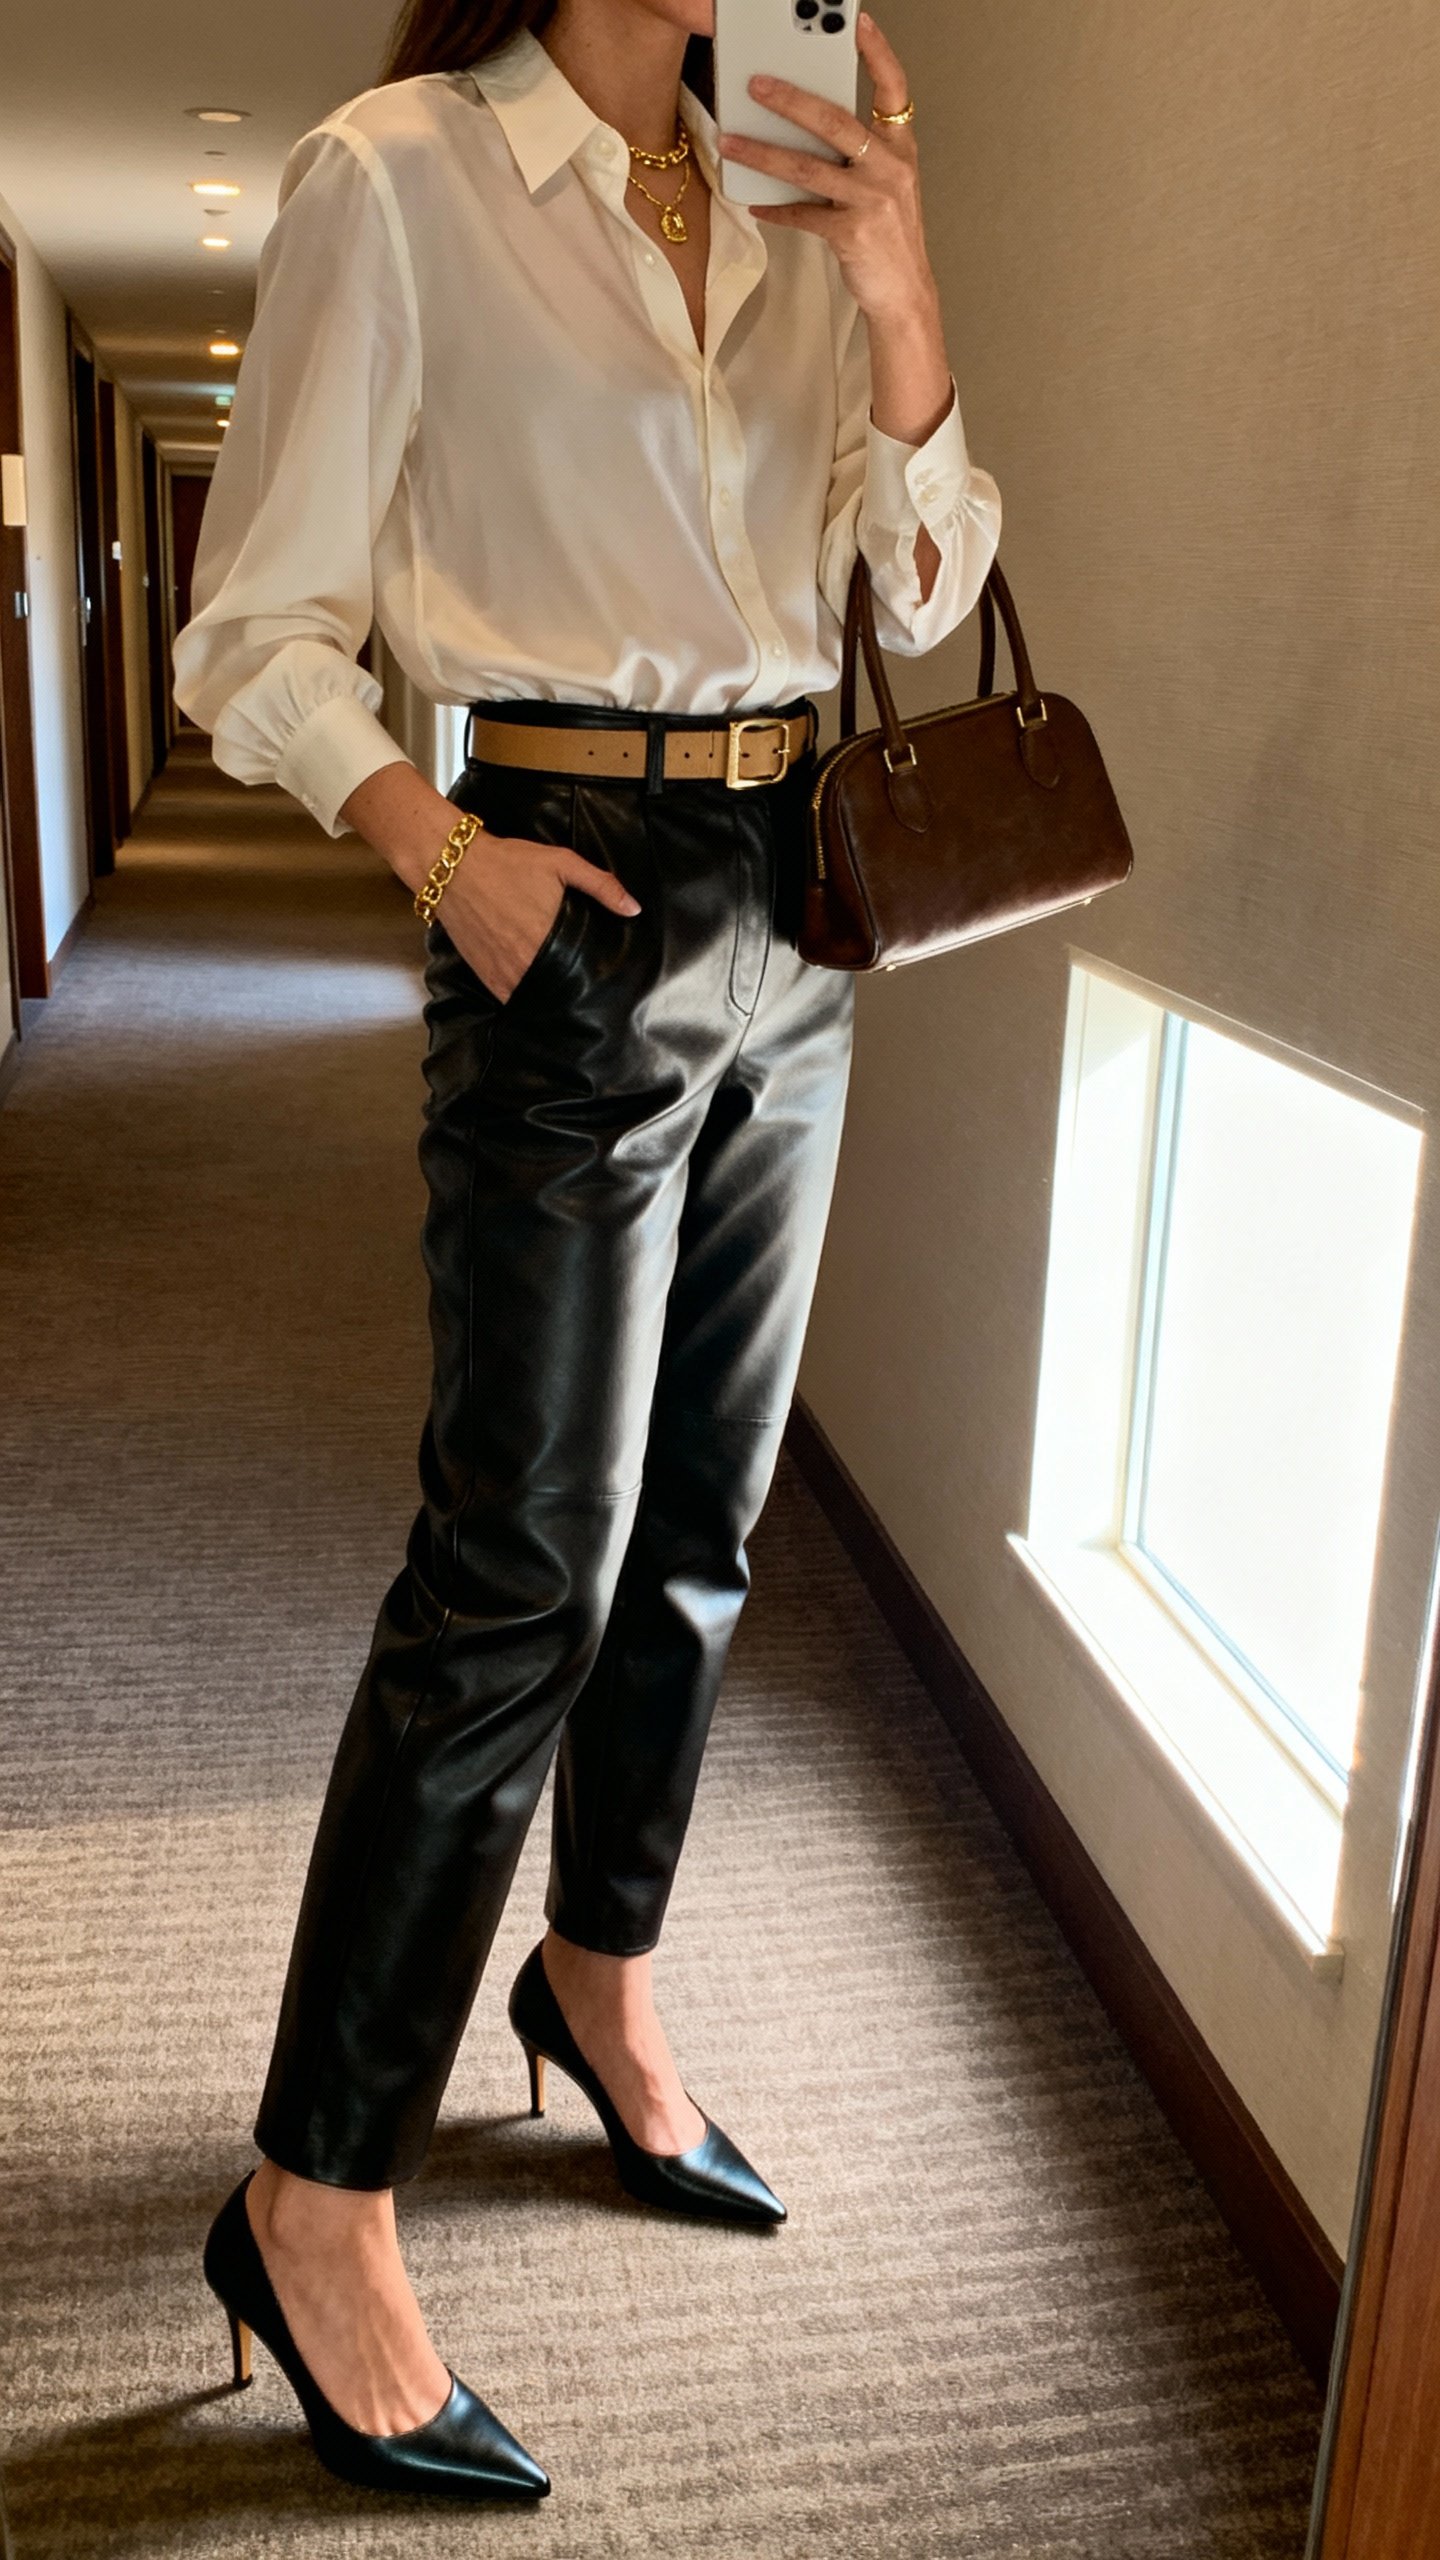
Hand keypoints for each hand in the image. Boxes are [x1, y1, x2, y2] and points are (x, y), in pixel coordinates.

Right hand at [428, 827, 638, 1002]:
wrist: (454, 866)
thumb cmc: (509, 862)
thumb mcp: (561, 863)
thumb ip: (600, 885)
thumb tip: (634, 909)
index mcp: (551, 936)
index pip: (584, 971)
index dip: (597, 978)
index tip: (608, 980)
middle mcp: (528, 960)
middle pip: (563, 989)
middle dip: (576, 989)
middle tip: (591, 991)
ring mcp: (505, 971)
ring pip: (538, 997)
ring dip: (552, 998)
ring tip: (567, 996)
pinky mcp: (486, 975)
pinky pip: (511, 1000)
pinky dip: (524, 1000)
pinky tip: (536, 996)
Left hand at [717, 9, 936, 327]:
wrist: (905, 292)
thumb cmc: (890, 235)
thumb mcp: (885, 185)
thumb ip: (857, 154)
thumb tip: (803, 130)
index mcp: (901, 147)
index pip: (892, 87)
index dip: (876, 52)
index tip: (856, 22)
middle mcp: (890, 167)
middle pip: (835, 121)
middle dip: (791, 99)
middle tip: (756, 84)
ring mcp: (872, 199)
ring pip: (808, 167)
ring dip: (763, 153)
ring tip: (732, 142)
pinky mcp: (852, 232)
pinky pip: (803, 213)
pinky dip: (776, 208)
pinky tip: (755, 202)